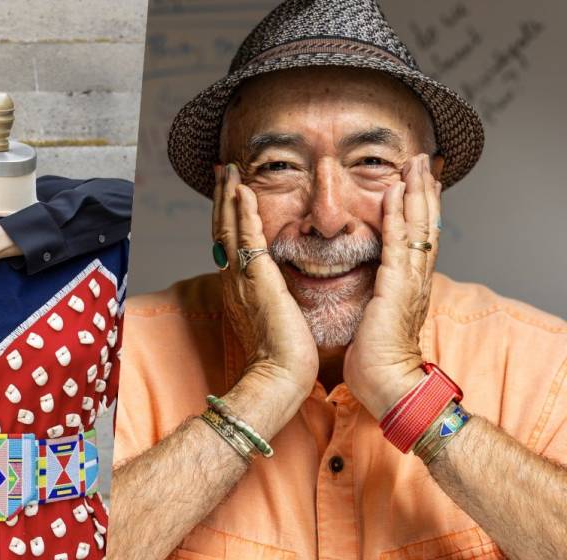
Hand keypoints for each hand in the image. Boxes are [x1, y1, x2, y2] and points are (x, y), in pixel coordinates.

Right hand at [214, 163, 317, 399]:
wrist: (279, 377)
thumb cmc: (284, 357)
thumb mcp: (277, 319)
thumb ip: (274, 299)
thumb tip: (281, 290)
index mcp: (240, 288)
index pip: (230, 242)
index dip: (229, 214)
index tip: (231, 191)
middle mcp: (234, 279)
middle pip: (222, 228)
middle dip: (223, 197)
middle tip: (223, 170)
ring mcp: (242, 278)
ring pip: (229, 227)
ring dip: (229, 196)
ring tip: (229, 170)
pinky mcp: (257, 279)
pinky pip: (246, 237)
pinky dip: (243, 212)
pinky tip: (243, 191)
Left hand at [344, 154, 441, 418]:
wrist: (386, 385)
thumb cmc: (375, 358)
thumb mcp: (374, 316)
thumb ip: (375, 294)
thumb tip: (366, 283)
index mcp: (409, 285)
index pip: (418, 237)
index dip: (419, 207)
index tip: (416, 180)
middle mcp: (415, 279)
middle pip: (426, 224)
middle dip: (423, 190)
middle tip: (422, 159)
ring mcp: (409, 283)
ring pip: (418, 228)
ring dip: (416, 192)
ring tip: (415, 164)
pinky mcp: (396, 289)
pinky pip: (398, 245)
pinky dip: (398, 217)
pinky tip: (394, 193)